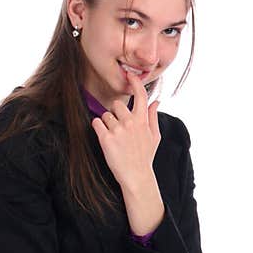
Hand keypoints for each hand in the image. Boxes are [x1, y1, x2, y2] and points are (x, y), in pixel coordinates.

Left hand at [90, 70, 161, 190]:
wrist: (136, 176)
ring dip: (107, 124)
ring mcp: (117, 130)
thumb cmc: (145, 157)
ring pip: (105, 115)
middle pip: (117, 105)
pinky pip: (96, 122)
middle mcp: (130, 122)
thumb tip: (156, 102)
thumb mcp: (154, 137)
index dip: (135, 83)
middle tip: (120, 129)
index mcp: (143, 121)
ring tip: (115, 138)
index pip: (140, 96)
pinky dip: (98, 128)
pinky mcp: (105, 138)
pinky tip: (105, 138)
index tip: (130, 76)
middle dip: (116, 114)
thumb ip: (153, 117)